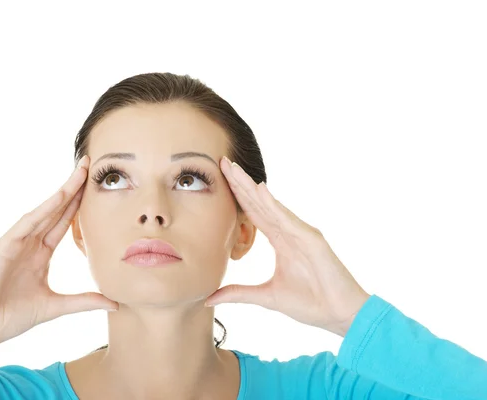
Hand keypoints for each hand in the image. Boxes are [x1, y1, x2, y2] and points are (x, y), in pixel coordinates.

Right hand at [0, 155, 118, 353]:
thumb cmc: (12, 316)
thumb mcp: (57, 306)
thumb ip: (85, 301)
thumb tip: (115, 302)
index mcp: (41, 253)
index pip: (65, 222)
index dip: (80, 204)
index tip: (97, 188)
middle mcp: (30, 242)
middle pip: (57, 209)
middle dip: (74, 188)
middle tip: (90, 164)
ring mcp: (17, 241)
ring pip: (45, 210)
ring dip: (63, 190)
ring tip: (80, 170)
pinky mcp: (4, 244)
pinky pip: (28, 222)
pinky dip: (44, 209)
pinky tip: (59, 195)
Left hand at [204, 156, 369, 336]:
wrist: (341, 315)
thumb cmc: (311, 303)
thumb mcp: (266, 297)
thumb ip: (238, 293)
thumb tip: (208, 298)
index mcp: (281, 241)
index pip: (254, 213)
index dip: (237, 196)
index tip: (220, 179)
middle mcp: (290, 231)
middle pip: (259, 203)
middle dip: (240, 183)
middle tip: (222, 161)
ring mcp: (301, 233)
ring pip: (271, 205)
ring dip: (251, 187)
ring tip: (234, 169)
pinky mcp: (312, 239)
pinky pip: (288, 219)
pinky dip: (274, 204)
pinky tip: (259, 190)